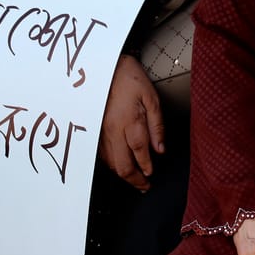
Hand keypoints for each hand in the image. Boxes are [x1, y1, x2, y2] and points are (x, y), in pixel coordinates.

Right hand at [97, 54, 163, 190]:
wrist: (103, 67)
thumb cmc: (130, 79)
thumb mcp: (150, 97)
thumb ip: (157, 124)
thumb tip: (160, 149)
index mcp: (130, 120)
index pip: (139, 152)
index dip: (146, 167)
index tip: (151, 176)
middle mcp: (113, 130)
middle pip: (122, 164)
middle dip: (135, 179)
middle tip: (145, 186)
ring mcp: (100, 131)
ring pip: (110, 163)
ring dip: (123, 174)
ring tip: (135, 179)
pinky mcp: (93, 130)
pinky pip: (102, 154)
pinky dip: (112, 164)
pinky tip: (120, 165)